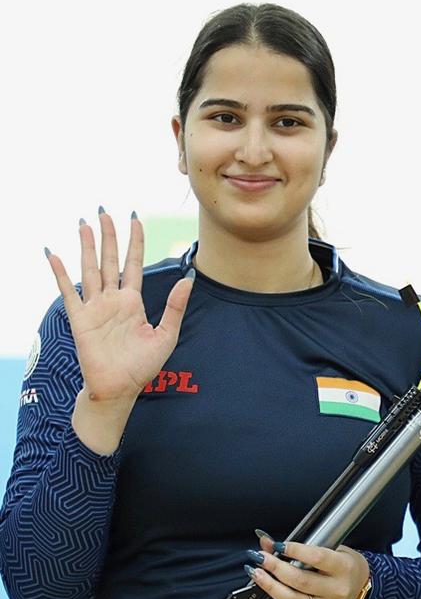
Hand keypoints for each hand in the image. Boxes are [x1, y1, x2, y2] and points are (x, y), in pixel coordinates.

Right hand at [47, 210, 193, 451]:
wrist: (121, 388)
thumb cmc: (142, 366)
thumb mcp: (166, 334)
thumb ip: (174, 307)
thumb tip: (188, 280)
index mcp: (133, 302)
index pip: (133, 264)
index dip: (134, 242)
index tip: (135, 219)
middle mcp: (112, 300)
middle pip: (110, 260)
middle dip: (108, 236)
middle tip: (104, 211)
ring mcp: (95, 308)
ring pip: (90, 270)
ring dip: (87, 247)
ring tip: (83, 223)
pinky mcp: (80, 320)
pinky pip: (69, 293)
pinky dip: (61, 274)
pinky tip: (54, 255)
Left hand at [244, 535, 371, 598]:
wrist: (363, 587)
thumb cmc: (346, 564)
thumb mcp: (334, 548)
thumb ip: (303, 545)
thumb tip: (268, 542)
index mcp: (343, 568)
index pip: (317, 558)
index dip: (295, 551)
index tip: (278, 545)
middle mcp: (334, 590)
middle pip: (301, 581)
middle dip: (276, 568)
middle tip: (260, 558)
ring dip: (270, 588)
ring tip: (255, 574)